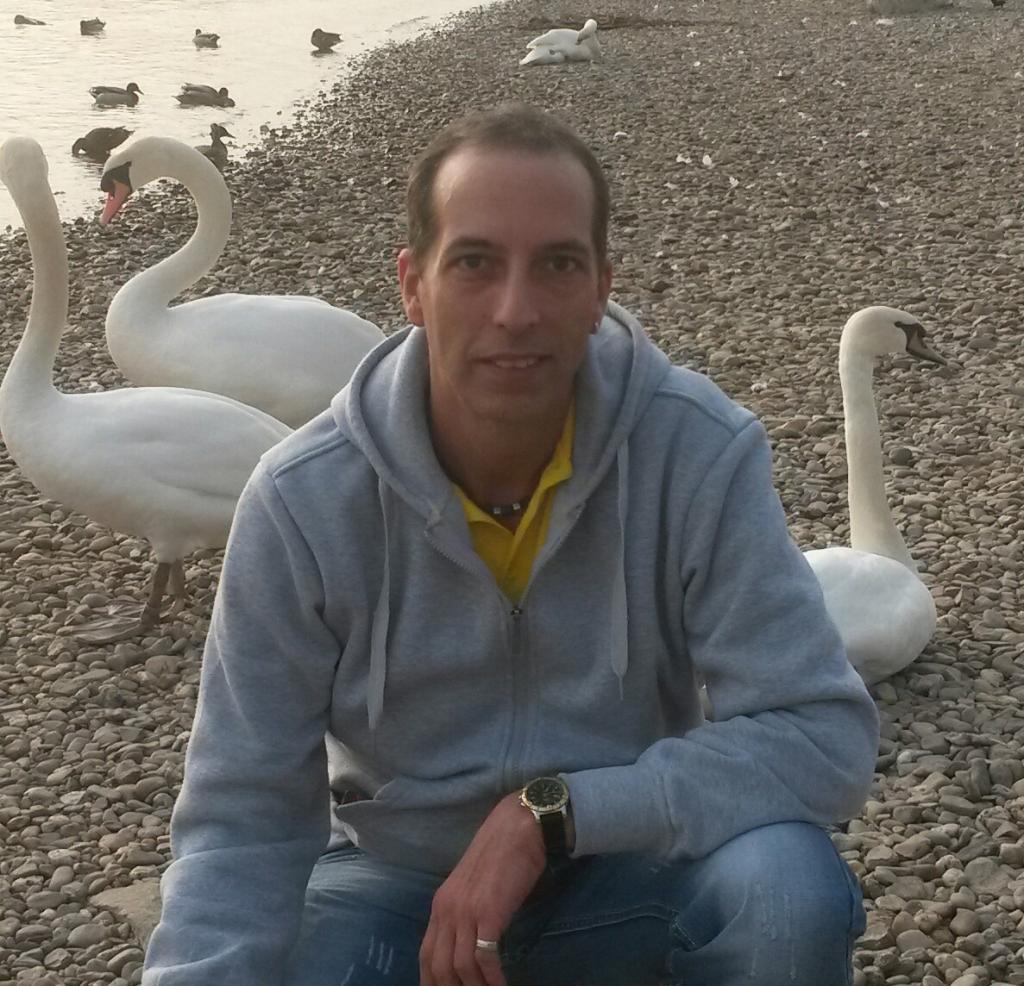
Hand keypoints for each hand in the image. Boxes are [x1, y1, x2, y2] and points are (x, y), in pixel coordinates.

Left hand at [419, 792, 546, 985]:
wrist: (518, 827)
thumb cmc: (501, 854)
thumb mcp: (471, 886)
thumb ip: (464, 912)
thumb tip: (467, 944)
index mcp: (441, 904)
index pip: (426, 955)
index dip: (431, 981)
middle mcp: (447, 910)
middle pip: (438, 966)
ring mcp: (467, 911)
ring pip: (459, 967)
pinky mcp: (489, 913)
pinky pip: (484, 958)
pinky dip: (492, 979)